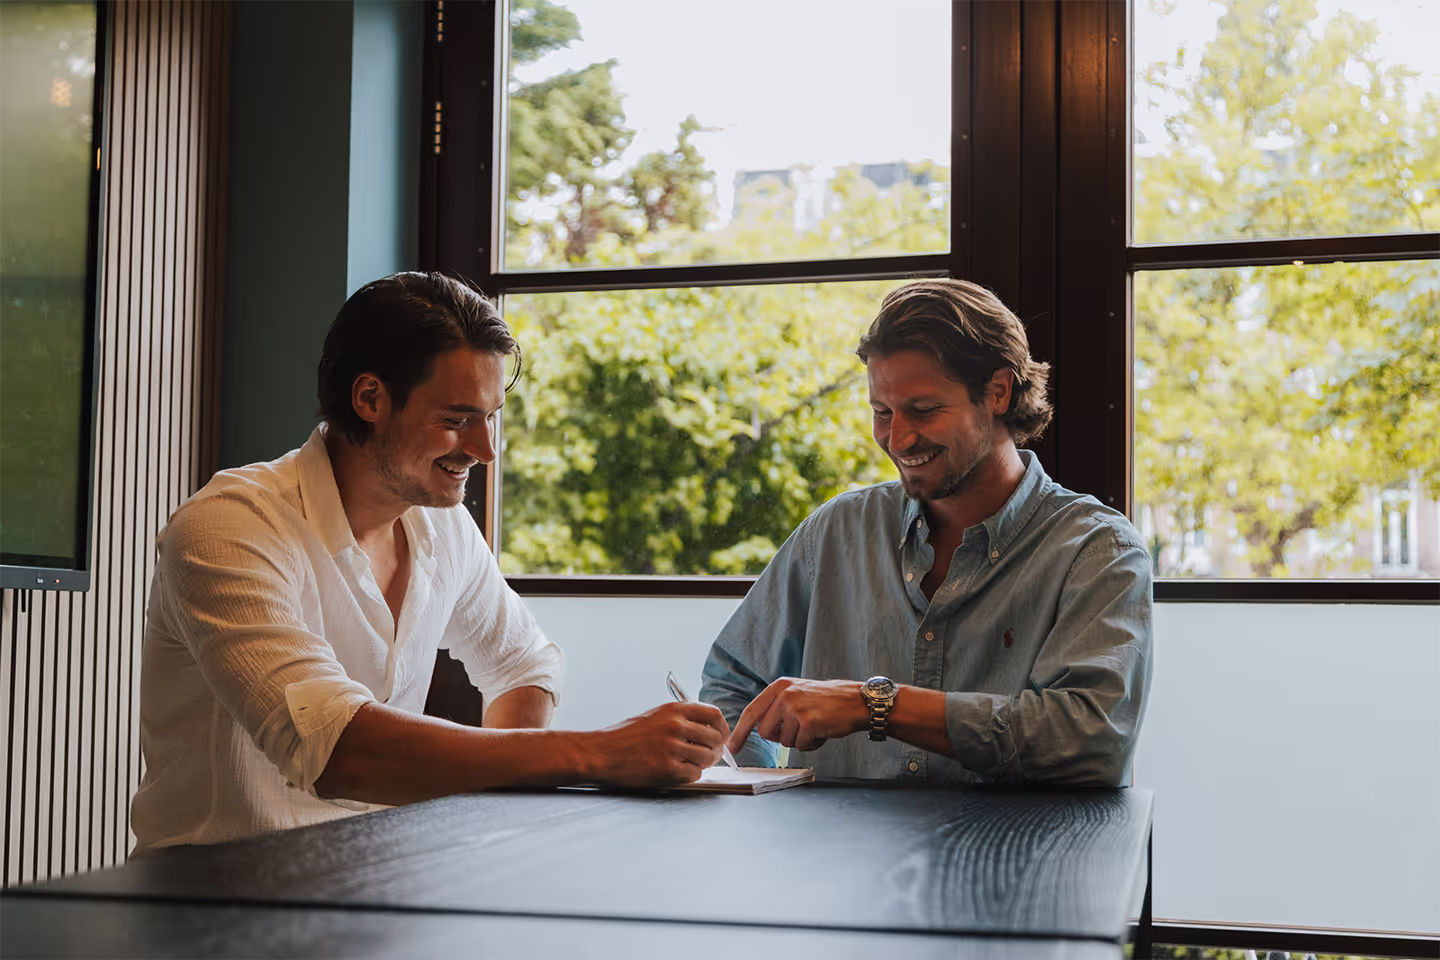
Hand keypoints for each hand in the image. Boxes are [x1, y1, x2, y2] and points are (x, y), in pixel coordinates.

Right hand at [587, 701, 729, 787]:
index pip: (714, 715)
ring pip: (708, 758)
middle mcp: (676, 726)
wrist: (601, 753)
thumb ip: (681, 718)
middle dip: (716, 750)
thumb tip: (708, 729)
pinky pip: (695, 774)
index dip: (722, 728)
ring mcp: (672, 748)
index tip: (722, 737)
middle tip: (710, 756)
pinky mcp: (668, 769)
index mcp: (674, 710)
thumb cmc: (625, 736)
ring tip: (690, 764)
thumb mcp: (655, 715)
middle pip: (715, 738)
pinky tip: (678, 772)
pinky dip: (690, 776)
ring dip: (703, 764)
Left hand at [728, 678, 868, 753]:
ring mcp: (795, 708)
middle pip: (765, 732)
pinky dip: (811, 745)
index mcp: (779, 686)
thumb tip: (757, 728)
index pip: (751, 712)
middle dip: (781, 738)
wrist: (856, 701)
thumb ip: (777, 706)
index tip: (731, 747)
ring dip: (799, 740)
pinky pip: (801, 746)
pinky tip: (822, 732)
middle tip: (800, 729)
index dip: (740, 732)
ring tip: (815, 726)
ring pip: (784, 742)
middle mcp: (784, 695)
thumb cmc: (828, 701)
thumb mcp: (798, 693)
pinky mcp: (808, 723)